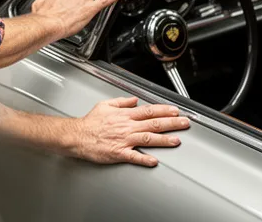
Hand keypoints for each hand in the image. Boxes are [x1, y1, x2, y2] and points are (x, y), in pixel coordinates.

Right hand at [67, 97, 189, 166]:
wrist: (77, 136)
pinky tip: (154, 161)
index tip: (175, 111)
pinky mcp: (119, 153)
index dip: (164, 110)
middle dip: (172, 123)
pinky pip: (134, 157)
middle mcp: (127, 127)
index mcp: (125, 115)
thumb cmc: (90, 123)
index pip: (149, 111)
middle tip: (184, 123)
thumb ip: (121, 102)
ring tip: (176, 140)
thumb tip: (134, 100)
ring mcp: (124, 140)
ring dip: (164, 139)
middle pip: (154, 123)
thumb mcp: (105, 105)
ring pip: (148, 138)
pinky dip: (144, 159)